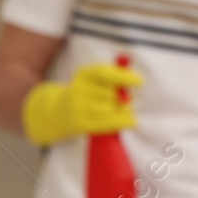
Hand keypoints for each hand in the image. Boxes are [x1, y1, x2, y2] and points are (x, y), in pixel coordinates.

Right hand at [20, 62, 142, 146]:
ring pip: (110, 109)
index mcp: (83, 75)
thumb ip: (113, 77)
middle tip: (124, 100)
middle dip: (122, 98)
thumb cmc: (84, 94)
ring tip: (122, 110)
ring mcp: (78, 108)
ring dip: (122, 110)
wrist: (57, 113)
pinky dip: (122, 122)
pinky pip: (107, 123)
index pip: (104, 74)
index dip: (123, 77)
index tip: (140, 82)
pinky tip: (132, 121)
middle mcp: (78, 90)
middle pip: (111, 94)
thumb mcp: (93, 79)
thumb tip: (136, 82)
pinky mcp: (81, 124)